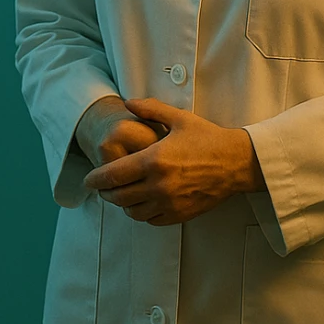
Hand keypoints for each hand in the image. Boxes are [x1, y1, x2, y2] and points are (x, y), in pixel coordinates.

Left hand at [83, 97, 265, 225]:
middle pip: (119, 197)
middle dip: (106, 193)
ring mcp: (170, 203)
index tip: (88, 180)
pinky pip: (151, 220)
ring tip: (121, 195)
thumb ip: (149, 108)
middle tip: (101, 188)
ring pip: (133, 212)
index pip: (114, 175)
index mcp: (154, 160)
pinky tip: (142, 203)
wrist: (236, 162)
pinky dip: (141, 213)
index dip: (96, 179)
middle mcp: (159, 185)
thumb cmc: (207, 138)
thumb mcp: (178, 118)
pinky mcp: (180, 214)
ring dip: (123, 205)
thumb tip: (127, 103)